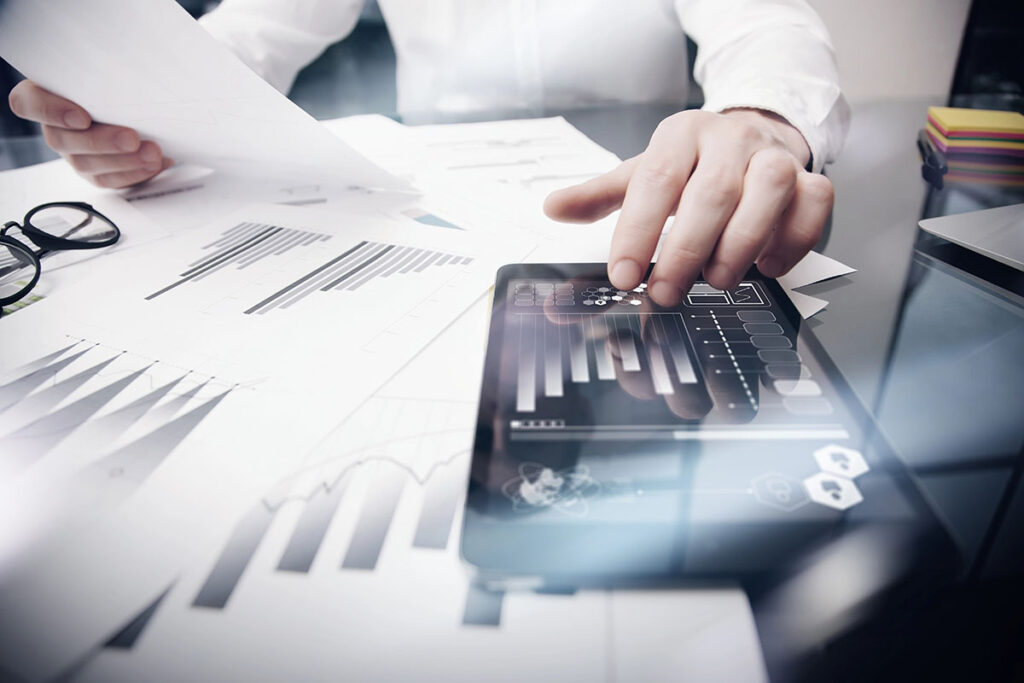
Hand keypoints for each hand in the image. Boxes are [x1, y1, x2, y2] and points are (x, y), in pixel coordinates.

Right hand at [8, 80, 172, 188]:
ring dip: (124, 161)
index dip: (50, 112)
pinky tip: (154, 164)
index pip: (26, 103)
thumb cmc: (114, 81)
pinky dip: (135, 174)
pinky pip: (109, 180)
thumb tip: (132, 76)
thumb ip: (106, 74)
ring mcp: (73, 152)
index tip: (82, 117)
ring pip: (87, 164)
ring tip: (152, 153)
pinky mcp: (95, 172)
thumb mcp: (107, 70)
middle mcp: (54, 127)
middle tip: (132, 138)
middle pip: (62, 140)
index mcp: (44, 94)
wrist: (134, 104)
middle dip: (102, 143)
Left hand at [544, 108, 833, 305]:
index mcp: (680, 135)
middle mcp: (729, 139)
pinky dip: (792, 241)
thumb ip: (600, 195)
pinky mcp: (809, 177)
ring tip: (716, 281)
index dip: (638, 232)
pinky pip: (814, 203)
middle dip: (684, 252)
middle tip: (665, 293)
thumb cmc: (693, 164)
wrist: (756, 131)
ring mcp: (774, 155)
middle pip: (710, 193)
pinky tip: (767, 267)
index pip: (655, 180)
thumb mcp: (644, 172)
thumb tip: (554, 208)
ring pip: (768, 192)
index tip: (622, 275)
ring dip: (740, 246)